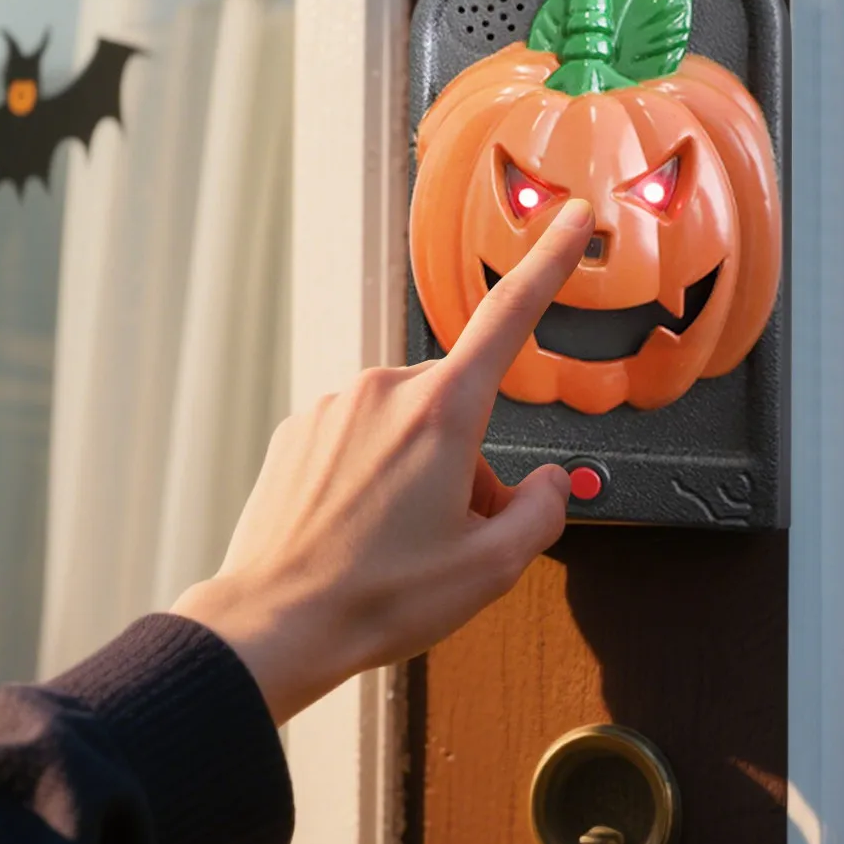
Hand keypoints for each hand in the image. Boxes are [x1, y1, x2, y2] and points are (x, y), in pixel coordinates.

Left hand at [172, 199, 593, 723]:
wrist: (272, 624)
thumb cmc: (376, 597)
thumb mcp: (491, 569)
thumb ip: (542, 513)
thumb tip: (547, 484)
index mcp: (442, 411)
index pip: (511, 315)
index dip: (550, 262)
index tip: (571, 220)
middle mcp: (386, 391)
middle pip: (463, 409)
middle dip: (471, 465)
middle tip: (449, 537)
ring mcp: (337, 407)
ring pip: (411, 428)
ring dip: (421, 474)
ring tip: (395, 546)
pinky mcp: (302, 430)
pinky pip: (363, 441)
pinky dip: (375, 479)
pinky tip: (358, 534)